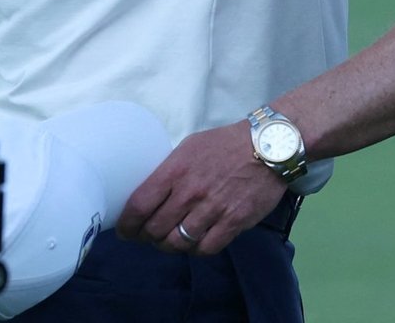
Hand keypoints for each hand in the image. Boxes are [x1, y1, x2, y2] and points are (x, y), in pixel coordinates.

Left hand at [116, 123, 286, 255]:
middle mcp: (190, 192)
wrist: (268, 145)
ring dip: (170, 246)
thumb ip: (169, 171)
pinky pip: (206, 249)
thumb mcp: (189, 147)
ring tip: (171, 240)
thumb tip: (149, 194)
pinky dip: (197, 249)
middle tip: (149, 236)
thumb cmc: (225, 144)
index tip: (126, 230)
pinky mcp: (234, 222)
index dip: (127, 225)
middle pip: (155, 229)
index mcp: (175, 170)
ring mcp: (213, 209)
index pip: (139, 206)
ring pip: (178, 243)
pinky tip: (197, 241)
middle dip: (147, 237)